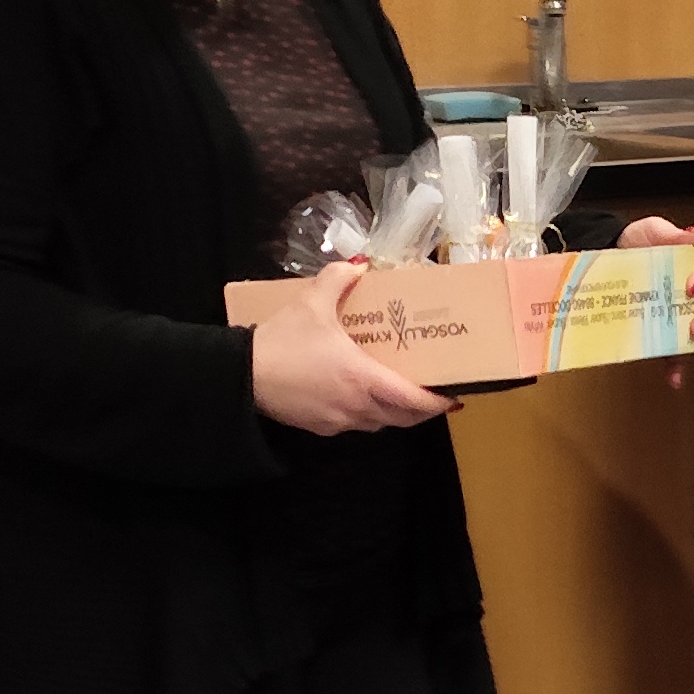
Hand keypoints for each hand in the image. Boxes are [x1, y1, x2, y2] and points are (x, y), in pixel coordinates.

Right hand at [250, 263, 456, 434]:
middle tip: (432, 394)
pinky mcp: (319, 428)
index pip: (412, 400)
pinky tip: (358, 395)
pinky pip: (353, 424)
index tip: (453, 398)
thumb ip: (338, 280)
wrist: (240, 377)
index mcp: (362, 379)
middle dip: (420, 411)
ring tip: (399, 393)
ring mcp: (337, 421)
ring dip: (393, 413)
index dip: (436, 403)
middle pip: (401, 418)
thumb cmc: (282, 342)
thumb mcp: (311, 303)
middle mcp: (356, 407)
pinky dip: (365, 413)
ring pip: (378, 423)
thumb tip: (359, 265)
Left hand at [611, 215, 693, 383]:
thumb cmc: (636, 242)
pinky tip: (674, 378)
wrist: (607, 255)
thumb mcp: (652, 230)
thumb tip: (693, 237)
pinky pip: (677, 354)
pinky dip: (678, 367)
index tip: (691, 286)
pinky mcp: (665, 334)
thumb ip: (671, 234)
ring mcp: (682, 315)